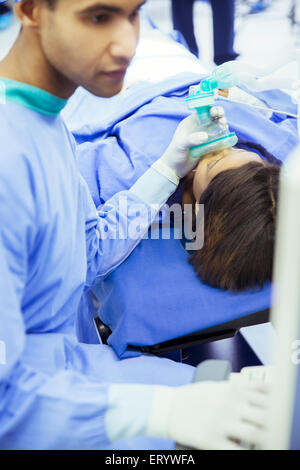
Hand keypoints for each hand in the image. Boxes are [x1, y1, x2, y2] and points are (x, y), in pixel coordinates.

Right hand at [148, 381, 268, 449]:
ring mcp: (221, 422)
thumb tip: (266, 387)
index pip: (266, 398)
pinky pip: (237, 450)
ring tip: (267, 442)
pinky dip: (247, 451)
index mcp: (231, 389)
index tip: (281, 416)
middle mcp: (229, 404)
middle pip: (265, 417)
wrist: (166, 407)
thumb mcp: (217, 385)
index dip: (278, 409)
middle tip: (277, 432)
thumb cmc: (192, 397)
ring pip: (255, 434)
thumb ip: (242, 387)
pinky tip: (248, 450)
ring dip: (265, 439)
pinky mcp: (211, 439)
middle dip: (274, 426)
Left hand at [159, 108, 225, 178]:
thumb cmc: (174, 154)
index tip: (216, 112)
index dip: (211, 108)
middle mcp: (198, 127)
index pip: (202, 110)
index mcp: (190, 122)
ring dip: (222, 125)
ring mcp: (203, 136)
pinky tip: (226, 137)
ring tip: (224, 127)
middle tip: (222, 121)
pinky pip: (218, 138)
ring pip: (216, 126)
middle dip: (219, 115)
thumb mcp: (181, 145)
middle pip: (212, 117)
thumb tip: (206, 136)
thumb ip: (192, 139)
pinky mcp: (208, 145)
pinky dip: (223, 136)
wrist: (175, 169)